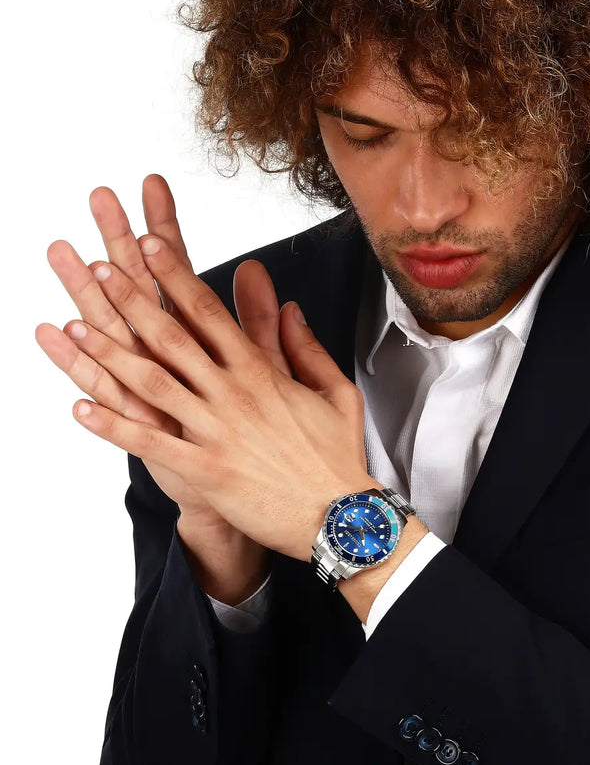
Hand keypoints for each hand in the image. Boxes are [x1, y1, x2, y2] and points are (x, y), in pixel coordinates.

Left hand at [39, 231, 373, 561]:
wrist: (340, 515)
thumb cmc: (337, 455)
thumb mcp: (336, 390)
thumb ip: (305, 347)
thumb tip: (289, 307)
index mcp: (261, 372)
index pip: (209, 313)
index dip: (175, 277)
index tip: (150, 248)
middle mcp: (233, 394)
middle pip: (171, 337)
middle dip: (132, 300)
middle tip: (101, 268)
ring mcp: (216, 431)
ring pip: (152, 384)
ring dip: (109, 354)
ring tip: (75, 327)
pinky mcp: (205, 470)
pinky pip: (150, 443)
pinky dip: (112, 426)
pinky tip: (80, 408)